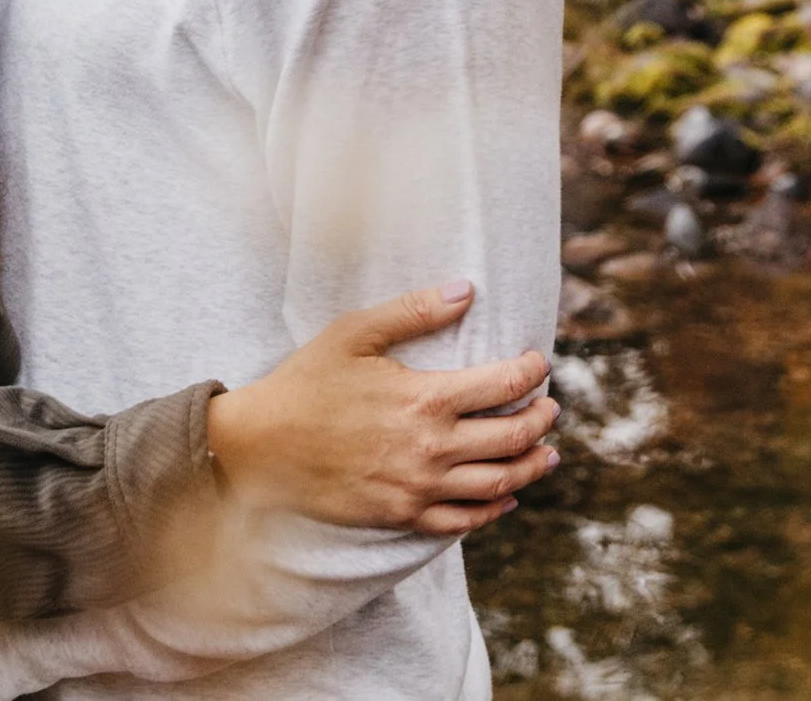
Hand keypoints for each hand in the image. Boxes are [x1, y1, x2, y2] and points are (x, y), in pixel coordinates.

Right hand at [204, 282, 558, 535]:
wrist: (261, 446)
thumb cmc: (305, 383)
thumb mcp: (353, 333)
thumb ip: (413, 311)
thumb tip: (467, 290)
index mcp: (425, 398)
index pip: (503, 385)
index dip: (531, 372)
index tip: (538, 363)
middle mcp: (432, 447)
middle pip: (513, 437)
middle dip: (541, 419)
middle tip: (550, 407)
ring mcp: (420, 486)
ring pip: (499, 483)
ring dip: (532, 467)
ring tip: (547, 453)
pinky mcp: (403, 514)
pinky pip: (464, 520)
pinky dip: (494, 510)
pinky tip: (506, 498)